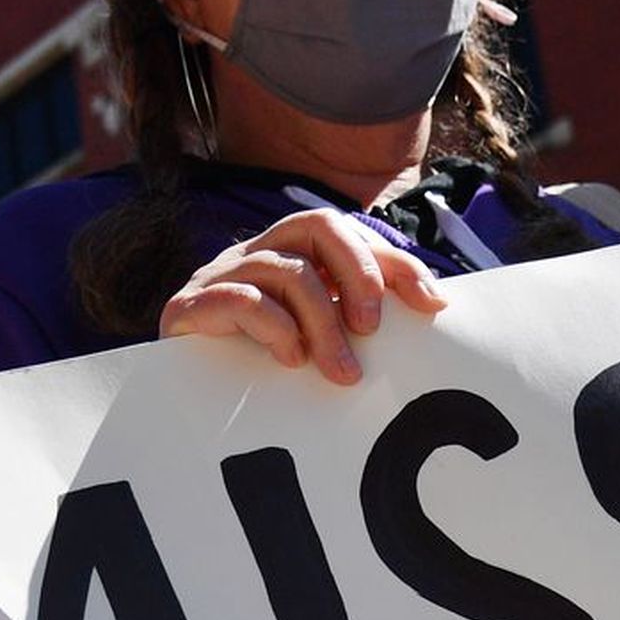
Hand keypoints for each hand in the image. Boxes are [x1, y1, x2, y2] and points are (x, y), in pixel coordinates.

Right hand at [159, 209, 446, 384]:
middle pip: (318, 227)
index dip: (395, 264)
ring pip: (288, 271)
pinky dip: (276, 329)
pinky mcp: (191, 307)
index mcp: (292, 252)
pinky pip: (241, 299)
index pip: (350, 234)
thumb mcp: (322, 335)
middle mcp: (259, 252)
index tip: (431, 305)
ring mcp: (222, 275)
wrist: (181, 393)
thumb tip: (437, 302)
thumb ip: (366, 314)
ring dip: (324, 324)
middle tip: (372, 329)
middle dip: (359, 275)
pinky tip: (291, 360)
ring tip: (341, 372)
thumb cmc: (265, 362)